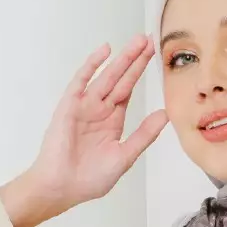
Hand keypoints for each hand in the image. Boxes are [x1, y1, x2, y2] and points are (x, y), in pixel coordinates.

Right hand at [7, 35, 168, 226]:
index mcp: (112, 122)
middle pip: (121, 79)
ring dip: (121, 59)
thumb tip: (164, 115)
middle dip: (134, 60)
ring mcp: (84, 106)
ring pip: (106, 77)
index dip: (140, 73)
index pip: (128, 91)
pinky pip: (81, 81)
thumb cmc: (89, 179)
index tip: (154, 56)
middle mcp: (99, 110)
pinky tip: (105, 51)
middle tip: (148, 39)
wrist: (62, 187)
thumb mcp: (124, 156)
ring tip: (137, 42)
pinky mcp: (70, 106)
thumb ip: (144, 135)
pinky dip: (92, 65)